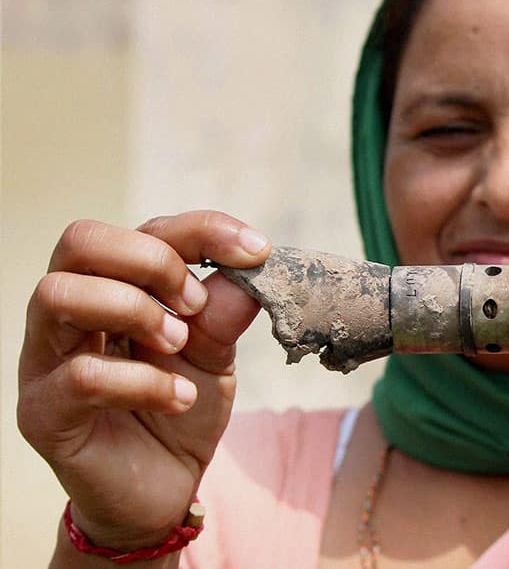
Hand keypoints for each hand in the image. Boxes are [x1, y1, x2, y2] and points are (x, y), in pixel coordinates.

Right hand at [17, 211, 270, 550]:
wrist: (163, 488)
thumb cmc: (180, 408)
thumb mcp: (215, 355)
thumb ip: (223, 313)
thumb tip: (246, 270)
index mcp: (112, 287)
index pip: (141, 230)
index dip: (201, 230)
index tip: (255, 250)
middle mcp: (68, 314)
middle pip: (82, 241)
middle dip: (153, 261)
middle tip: (196, 306)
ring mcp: (45, 360)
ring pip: (59, 294)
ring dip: (135, 311)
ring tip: (180, 345)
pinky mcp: (43, 412)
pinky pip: (81, 376)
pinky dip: (143, 382)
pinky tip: (180, 399)